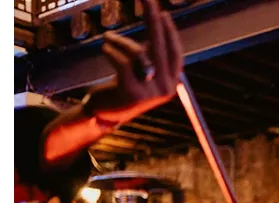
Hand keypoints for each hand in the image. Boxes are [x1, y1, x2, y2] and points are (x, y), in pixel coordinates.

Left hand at [89, 0, 183, 123]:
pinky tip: (104, 47)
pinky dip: (111, 50)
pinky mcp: (132, 92)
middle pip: (160, 46)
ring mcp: (150, 92)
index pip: (175, 52)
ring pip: (137, 53)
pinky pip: (122, 61)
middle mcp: (166, 88)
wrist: (106, 113)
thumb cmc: (124, 86)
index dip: (169, 31)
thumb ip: (151, 52)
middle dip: (153, 19)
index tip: (162, 12)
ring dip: (119, 41)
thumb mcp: (143, 70)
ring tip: (108, 37)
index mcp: (172, 82)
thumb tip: (156, 21)